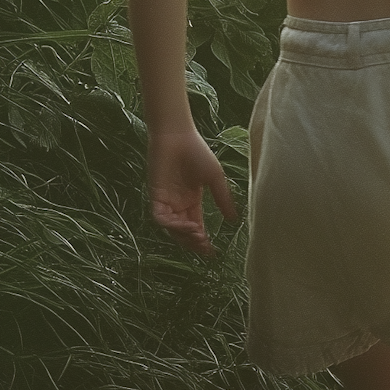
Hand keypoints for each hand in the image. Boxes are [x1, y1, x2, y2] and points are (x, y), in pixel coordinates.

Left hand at [148, 124, 238, 257]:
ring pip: (171, 229)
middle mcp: (178, 205)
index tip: (212, 252)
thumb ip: (222, 199)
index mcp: (192, 201)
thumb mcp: (215, 178)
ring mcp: (166, 201)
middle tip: (205, 247)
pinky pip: (160, 218)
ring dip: (184, 235)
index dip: (202, 241)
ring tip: (198, 234)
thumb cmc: (197, 153)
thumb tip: (234, 220)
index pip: (196, 227)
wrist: (178, 137)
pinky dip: (172, 225)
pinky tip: (187, 224)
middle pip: (183, 233)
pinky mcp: (155, 196)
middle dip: (193, 243)